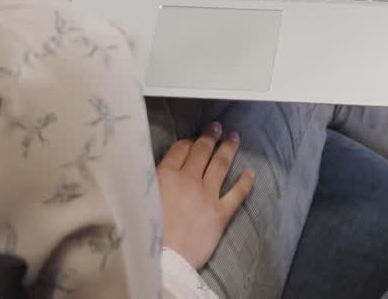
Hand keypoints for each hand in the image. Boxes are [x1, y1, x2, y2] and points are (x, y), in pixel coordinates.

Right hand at [157, 123, 255, 268]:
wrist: (161, 260)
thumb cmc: (144, 233)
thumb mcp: (137, 199)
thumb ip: (147, 181)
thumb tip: (148, 169)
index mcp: (165, 176)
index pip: (180, 149)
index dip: (187, 141)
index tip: (192, 138)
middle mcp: (188, 180)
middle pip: (202, 152)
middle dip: (210, 136)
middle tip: (216, 127)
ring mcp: (207, 196)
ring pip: (221, 165)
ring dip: (228, 149)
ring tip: (234, 138)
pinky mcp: (220, 214)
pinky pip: (237, 194)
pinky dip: (245, 182)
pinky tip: (250, 173)